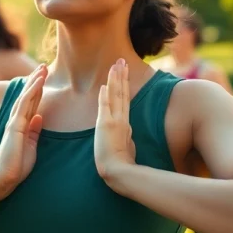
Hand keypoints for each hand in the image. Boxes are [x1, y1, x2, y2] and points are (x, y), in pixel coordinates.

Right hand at [0, 64, 47, 199]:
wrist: (4, 179)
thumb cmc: (16, 167)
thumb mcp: (31, 148)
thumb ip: (33, 132)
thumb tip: (39, 117)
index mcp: (21, 127)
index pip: (31, 105)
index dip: (37, 91)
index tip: (43, 79)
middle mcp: (17, 121)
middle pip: (28, 97)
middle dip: (36, 81)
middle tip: (44, 67)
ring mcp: (15, 122)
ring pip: (27, 96)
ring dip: (35, 81)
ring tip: (43, 68)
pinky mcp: (15, 125)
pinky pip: (25, 103)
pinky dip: (32, 90)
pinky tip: (39, 81)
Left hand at [95, 59, 135, 181]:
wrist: (118, 172)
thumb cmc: (122, 166)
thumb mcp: (127, 148)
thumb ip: (127, 138)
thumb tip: (128, 133)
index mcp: (126, 125)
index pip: (125, 100)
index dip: (124, 85)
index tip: (123, 73)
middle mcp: (122, 120)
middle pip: (122, 93)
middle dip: (121, 76)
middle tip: (121, 61)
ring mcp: (115, 122)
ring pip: (116, 96)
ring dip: (115, 80)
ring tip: (116, 65)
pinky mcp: (106, 126)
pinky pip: (106, 107)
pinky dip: (105, 95)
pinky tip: (104, 85)